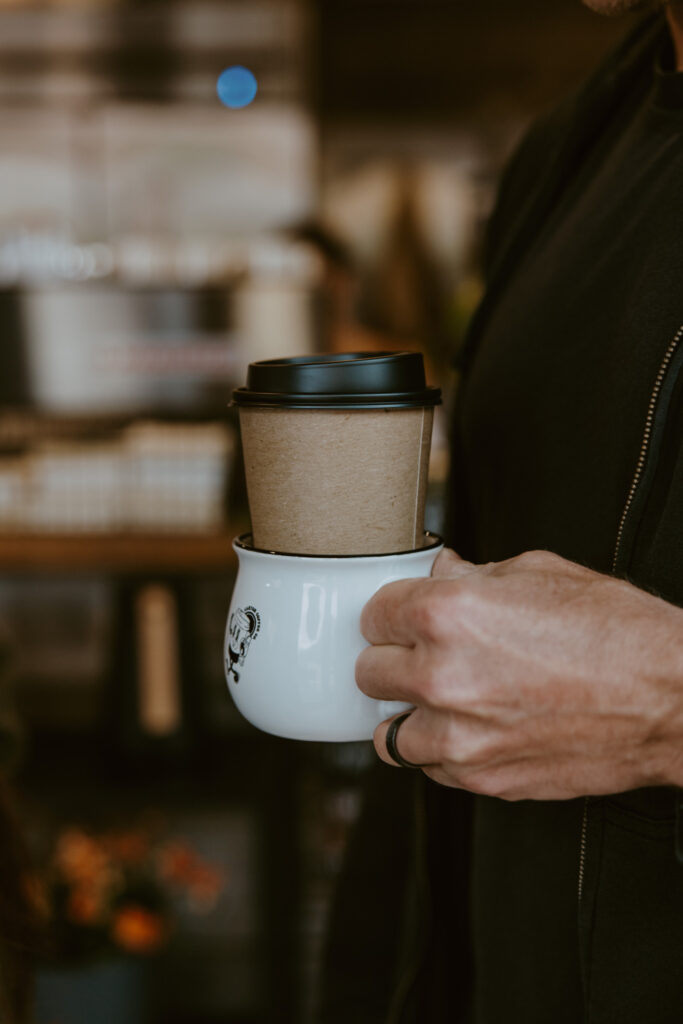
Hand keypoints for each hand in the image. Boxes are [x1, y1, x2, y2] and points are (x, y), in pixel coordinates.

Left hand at [355, 548, 682, 799]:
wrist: (672, 698)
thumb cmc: (616, 633)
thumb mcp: (539, 574)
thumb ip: (473, 574)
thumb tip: (440, 572)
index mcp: (448, 615)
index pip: (374, 614)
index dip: (392, 613)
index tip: (404, 618)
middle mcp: (441, 678)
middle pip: (368, 672)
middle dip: (394, 659)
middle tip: (423, 655)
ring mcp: (459, 737)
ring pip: (389, 732)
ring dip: (410, 713)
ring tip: (446, 699)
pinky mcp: (482, 779)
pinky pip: (430, 769)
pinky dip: (442, 751)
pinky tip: (474, 728)